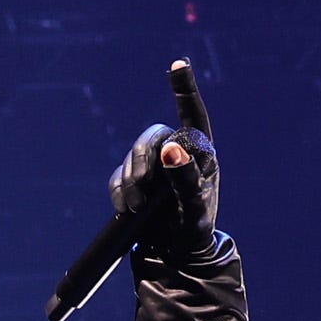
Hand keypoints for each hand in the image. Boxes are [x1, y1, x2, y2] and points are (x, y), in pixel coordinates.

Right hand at [112, 63, 220, 259]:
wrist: (174, 256)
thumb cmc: (195, 231)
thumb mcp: (194, 209)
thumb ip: (184, 179)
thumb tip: (170, 149)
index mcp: (200, 153)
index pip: (193, 115)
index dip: (184, 89)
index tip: (178, 64)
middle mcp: (178, 152)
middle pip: (153, 136)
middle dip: (142, 158)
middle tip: (140, 188)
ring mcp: (155, 165)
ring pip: (134, 154)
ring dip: (130, 178)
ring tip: (137, 206)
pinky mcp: (136, 179)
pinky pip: (120, 174)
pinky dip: (119, 189)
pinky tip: (126, 207)